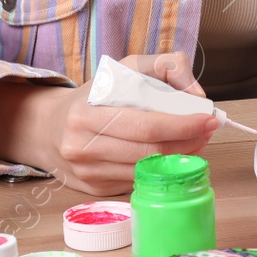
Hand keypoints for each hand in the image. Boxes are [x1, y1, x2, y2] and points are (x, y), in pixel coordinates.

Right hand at [0, 51, 215, 195]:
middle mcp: (82, 145)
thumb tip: (196, 93)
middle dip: (187, 142)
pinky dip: (160, 170)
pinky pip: (136, 182)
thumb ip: (166, 66)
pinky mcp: (93, 189)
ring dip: (179, 158)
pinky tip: (170, 155)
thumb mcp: (126, 68)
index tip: (208, 118)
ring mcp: (86, 172)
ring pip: (146, 171)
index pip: (146, 125)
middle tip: (208, 130)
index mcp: (87, 112)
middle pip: (150, 152)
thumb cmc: (95, 96)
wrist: (48, 127)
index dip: (182, 125)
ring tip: (196, 141)